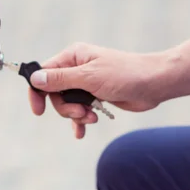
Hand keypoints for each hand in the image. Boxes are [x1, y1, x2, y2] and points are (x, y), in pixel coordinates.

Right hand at [28, 42, 166, 137]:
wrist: (154, 84)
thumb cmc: (125, 75)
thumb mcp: (89, 77)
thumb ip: (61, 79)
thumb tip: (35, 79)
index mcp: (73, 57)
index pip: (43, 73)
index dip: (38, 92)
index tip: (39, 110)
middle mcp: (77, 68)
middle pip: (55, 93)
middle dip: (65, 108)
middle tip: (81, 112)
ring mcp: (86, 83)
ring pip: (67, 104)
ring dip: (77, 115)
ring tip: (92, 117)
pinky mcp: (96, 96)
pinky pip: (80, 111)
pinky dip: (80, 121)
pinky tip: (82, 132)